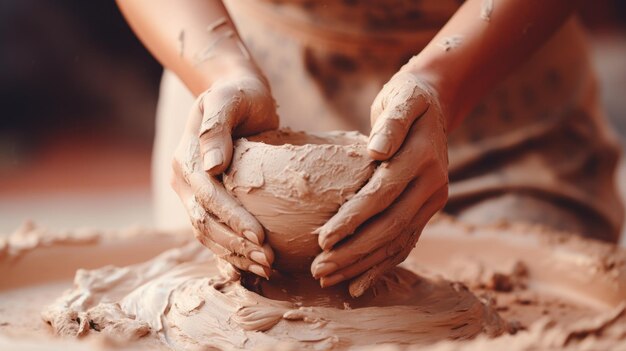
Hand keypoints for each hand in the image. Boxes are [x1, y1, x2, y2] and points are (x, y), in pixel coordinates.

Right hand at [171, 73, 277, 278]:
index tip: (261, 237)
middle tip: (269, 261)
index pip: (208, 197)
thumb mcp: (229, 98)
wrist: (238, 96)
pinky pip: (212, 234)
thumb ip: (217, 125)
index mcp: (185, 158)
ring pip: (207, 234)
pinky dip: (227, 253)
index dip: (233, 219)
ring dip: (234, 254)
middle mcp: (182, 180)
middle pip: (205, 222)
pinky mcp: (205, 201)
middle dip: (236, 244)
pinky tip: (246, 269)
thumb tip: (213, 165)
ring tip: (266, 267)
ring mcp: (191, 194)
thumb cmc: (239, 94)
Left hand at [311, 71, 448, 296]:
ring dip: (363, 265)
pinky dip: (381, 265)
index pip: (382, 194)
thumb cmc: (405, 98)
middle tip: (319, 269)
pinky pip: (405, 242)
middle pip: (390, 226)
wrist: (433, 103)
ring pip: (397, 241)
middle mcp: (433, 184)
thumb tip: (376, 150)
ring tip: (329, 281)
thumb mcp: (400, 98)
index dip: (353, 218)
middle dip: (353, 251)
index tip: (322, 238)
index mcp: (423, 158)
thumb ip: (391, 122)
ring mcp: (433, 200)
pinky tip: (358, 284)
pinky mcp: (427, 210)